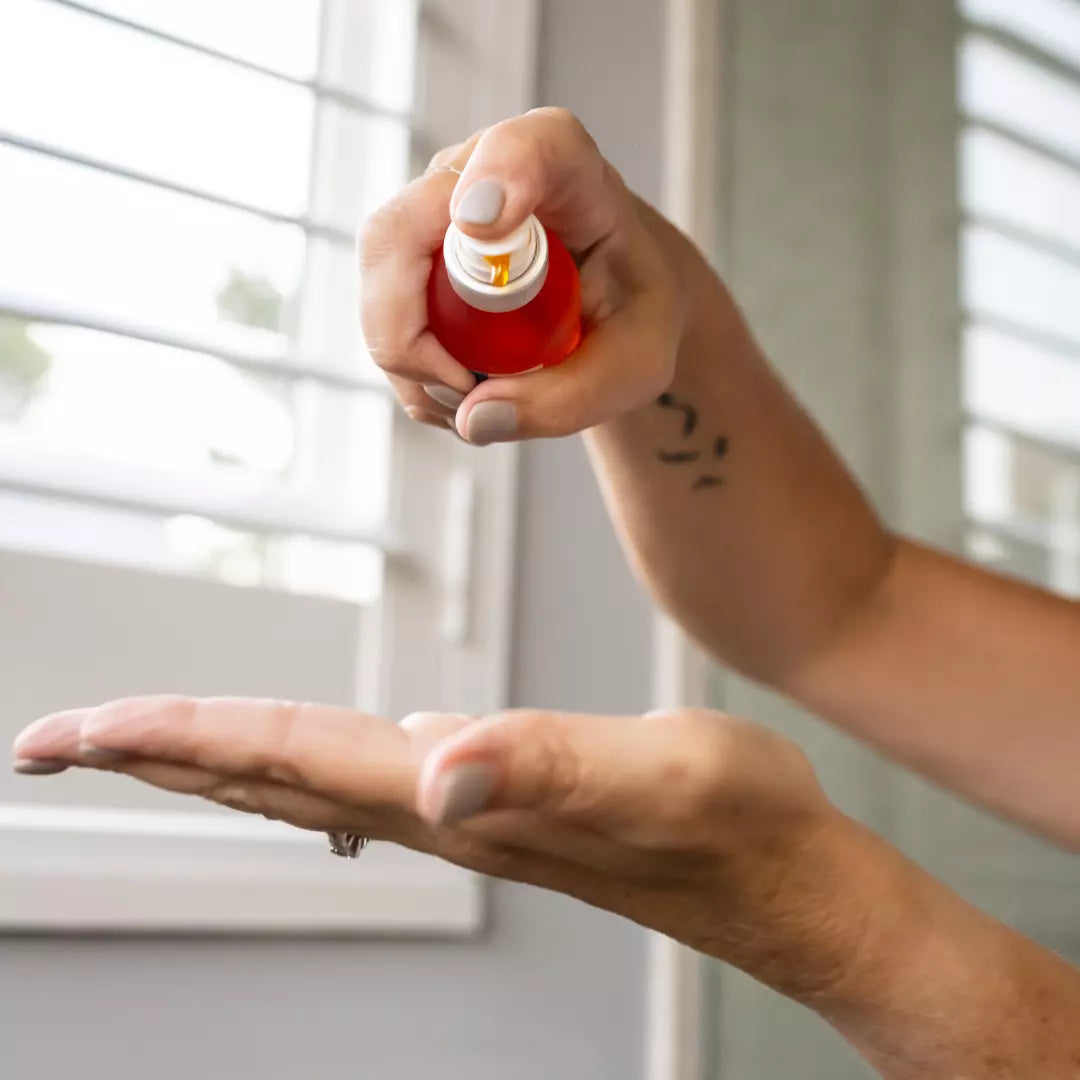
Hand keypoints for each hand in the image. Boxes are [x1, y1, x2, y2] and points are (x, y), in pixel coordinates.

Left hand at [13, 698, 858, 995]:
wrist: (789, 880)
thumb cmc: (738, 825)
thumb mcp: (658, 774)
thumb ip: (547, 768)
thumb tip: (439, 768)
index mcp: (461, 795)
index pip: (286, 760)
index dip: (175, 738)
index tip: (68, 733)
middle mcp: (447, 808)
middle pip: (269, 777)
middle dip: (156, 754)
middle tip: (51, 742)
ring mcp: (472, 809)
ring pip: (310, 780)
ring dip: (220, 758)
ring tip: (150, 741)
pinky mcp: (505, 801)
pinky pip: (369, 780)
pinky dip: (308, 763)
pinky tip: (306, 761)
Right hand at [359, 107, 689, 443]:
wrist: (617, 303)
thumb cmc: (635, 317)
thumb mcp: (635, 368)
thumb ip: (571, 398)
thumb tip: (472, 419)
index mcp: (571, 173)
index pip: (531, 151)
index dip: (497, 176)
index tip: (480, 221)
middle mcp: (485, 173)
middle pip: (401, 233)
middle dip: (411, 333)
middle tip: (467, 390)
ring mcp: (435, 212)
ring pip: (380, 286)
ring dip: (416, 364)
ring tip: (484, 392)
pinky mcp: (409, 255)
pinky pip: (380, 319)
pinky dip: (413, 373)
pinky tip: (465, 384)